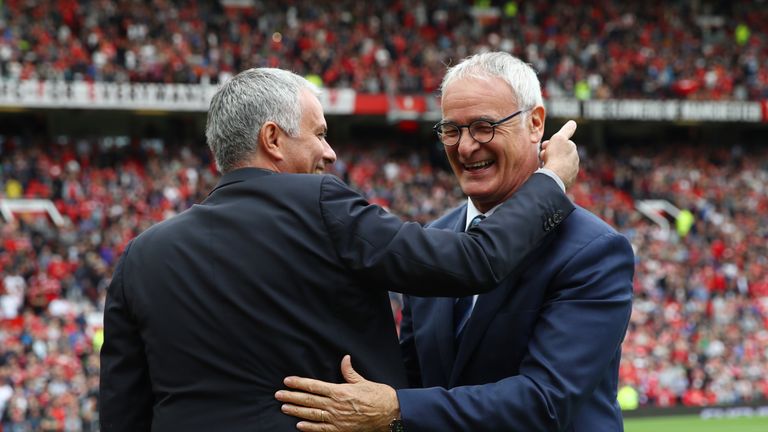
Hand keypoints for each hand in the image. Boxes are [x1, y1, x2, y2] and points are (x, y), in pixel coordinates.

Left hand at [275, 355, 399, 431]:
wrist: (391, 414)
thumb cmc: (378, 396)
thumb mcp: (363, 381)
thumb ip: (349, 372)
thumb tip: (344, 359)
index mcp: (340, 391)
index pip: (314, 386)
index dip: (299, 383)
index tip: (287, 381)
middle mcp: (336, 406)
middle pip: (309, 401)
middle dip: (292, 397)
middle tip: (278, 395)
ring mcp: (337, 420)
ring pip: (312, 415)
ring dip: (297, 411)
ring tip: (284, 408)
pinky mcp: (342, 430)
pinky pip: (322, 430)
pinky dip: (310, 428)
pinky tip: (300, 426)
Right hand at [541, 120, 578, 189]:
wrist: (553, 177)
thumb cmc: (555, 156)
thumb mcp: (559, 138)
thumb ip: (566, 130)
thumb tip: (573, 122)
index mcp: (573, 150)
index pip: (562, 143)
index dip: (552, 143)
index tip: (544, 145)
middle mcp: (575, 161)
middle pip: (560, 154)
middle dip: (551, 153)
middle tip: (542, 155)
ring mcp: (571, 173)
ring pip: (559, 165)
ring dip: (551, 163)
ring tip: (543, 165)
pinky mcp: (566, 183)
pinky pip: (558, 176)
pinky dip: (553, 173)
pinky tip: (547, 174)